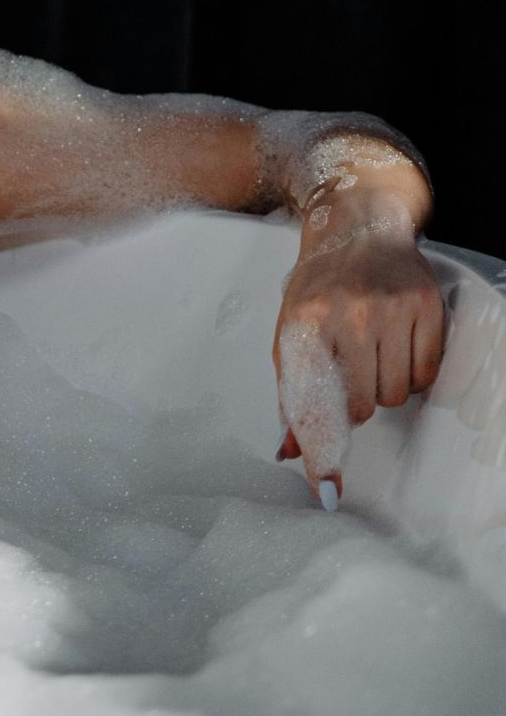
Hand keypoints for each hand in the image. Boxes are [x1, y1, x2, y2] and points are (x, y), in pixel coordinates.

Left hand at [272, 208, 443, 502]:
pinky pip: (426, 374)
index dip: (320, 449)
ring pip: (396, 394)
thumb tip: (289, 454)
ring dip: (385, 386)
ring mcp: (390, 308)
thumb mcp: (291, 331)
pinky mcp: (426, 305)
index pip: (313, 400)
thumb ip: (292, 394)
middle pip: (363, 406)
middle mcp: (347, 314)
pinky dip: (413, 372)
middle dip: (357, 401)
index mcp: (303, 322)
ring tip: (371, 352)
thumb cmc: (318, 286)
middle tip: (350, 370)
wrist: (356, 225)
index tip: (326, 490)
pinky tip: (397, 344)